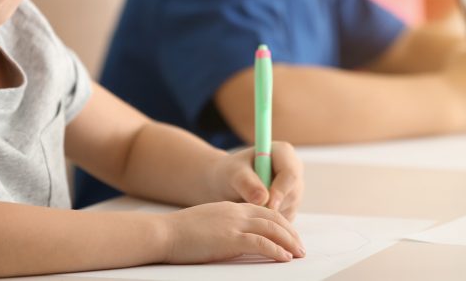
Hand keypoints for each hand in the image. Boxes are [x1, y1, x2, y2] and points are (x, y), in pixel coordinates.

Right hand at [161, 201, 305, 263]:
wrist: (164, 233)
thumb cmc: (181, 233)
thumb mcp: (208, 224)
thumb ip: (225, 227)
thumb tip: (237, 241)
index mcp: (231, 207)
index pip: (264, 211)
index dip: (280, 222)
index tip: (290, 235)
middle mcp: (236, 212)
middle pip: (272, 218)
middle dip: (290, 232)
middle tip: (301, 246)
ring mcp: (233, 224)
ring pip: (271, 229)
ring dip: (289, 241)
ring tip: (299, 253)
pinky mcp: (230, 238)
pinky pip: (260, 243)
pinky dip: (276, 250)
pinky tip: (284, 258)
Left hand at [209, 142, 303, 219]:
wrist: (226, 184)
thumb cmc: (229, 173)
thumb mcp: (233, 174)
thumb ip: (246, 183)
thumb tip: (263, 199)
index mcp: (283, 153)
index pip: (291, 174)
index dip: (281, 191)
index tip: (266, 205)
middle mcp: (293, 169)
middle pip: (293, 193)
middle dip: (273, 205)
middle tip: (250, 210)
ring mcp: (294, 189)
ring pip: (289, 208)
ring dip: (269, 214)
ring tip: (247, 207)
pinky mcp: (291, 206)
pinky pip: (285, 220)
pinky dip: (269, 222)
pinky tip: (253, 213)